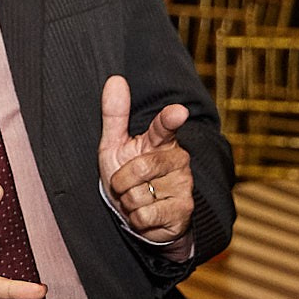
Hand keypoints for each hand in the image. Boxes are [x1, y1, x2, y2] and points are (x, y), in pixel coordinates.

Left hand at [98, 75, 193, 243]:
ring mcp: (183, 184)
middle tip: (125, 184)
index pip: (164, 126)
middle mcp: (177, 158)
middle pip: (140, 167)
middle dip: (121, 181)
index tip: (178, 112)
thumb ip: (115, 115)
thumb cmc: (127, 174)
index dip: (170, 119)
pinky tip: (147, 214)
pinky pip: (145, 215)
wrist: (141, 215)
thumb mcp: (115, 146)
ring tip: (138, 198)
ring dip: (129, 202)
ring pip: (140, 195)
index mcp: (160, 140)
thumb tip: (115, 79)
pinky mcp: (184, 209)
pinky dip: (137, 219)